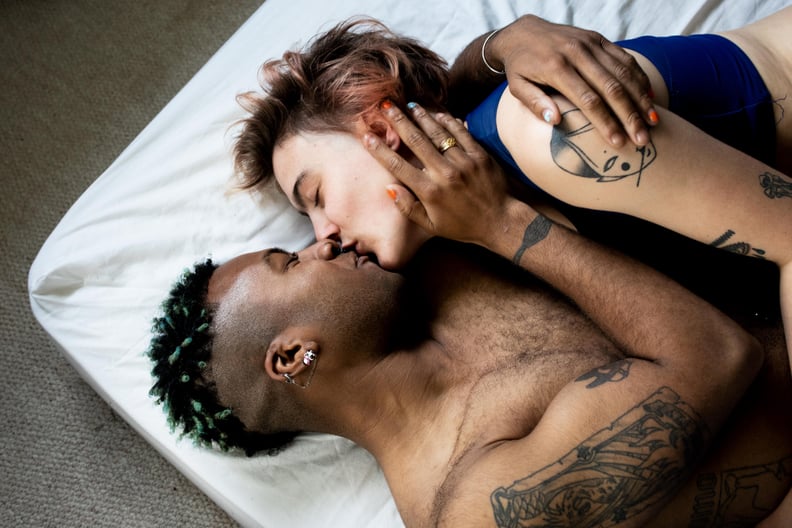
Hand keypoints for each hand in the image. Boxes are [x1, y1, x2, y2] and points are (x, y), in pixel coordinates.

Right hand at [364, 102, 521, 249]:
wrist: (501, 222)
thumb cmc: (463, 226)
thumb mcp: (431, 226)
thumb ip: (408, 207)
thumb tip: (389, 187)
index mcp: (429, 192)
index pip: (398, 166)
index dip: (380, 149)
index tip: (367, 136)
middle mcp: (444, 174)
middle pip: (416, 141)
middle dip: (398, 121)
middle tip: (386, 107)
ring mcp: (463, 162)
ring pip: (437, 132)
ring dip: (421, 116)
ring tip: (409, 105)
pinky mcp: (480, 155)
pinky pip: (461, 133)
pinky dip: (448, 121)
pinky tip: (437, 114)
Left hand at [486, 15, 656, 146]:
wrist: (523, 33)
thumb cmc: (520, 67)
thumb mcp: (518, 87)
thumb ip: (535, 103)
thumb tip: (555, 122)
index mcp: (556, 68)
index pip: (588, 100)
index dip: (606, 123)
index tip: (618, 142)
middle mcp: (577, 53)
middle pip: (611, 88)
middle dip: (630, 116)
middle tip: (642, 139)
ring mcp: (590, 43)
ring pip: (623, 72)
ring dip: (640, 98)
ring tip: (652, 122)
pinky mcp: (598, 38)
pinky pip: (624, 58)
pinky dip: (639, 77)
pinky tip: (650, 97)